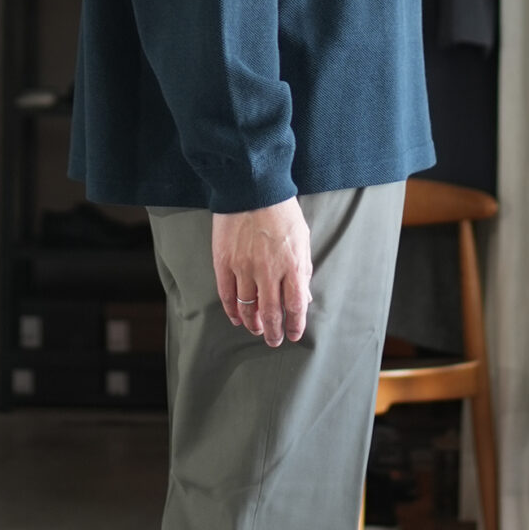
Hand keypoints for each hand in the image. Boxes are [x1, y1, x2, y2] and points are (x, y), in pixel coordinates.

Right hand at [212, 199, 312, 345]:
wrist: (252, 188)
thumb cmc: (281, 211)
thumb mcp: (302, 239)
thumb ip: (303, 269)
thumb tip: (304, 296)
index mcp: (292, 265)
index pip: (296, 306)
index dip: (295, 325)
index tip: (294, 334)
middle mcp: (269, 271)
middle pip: (272, 313)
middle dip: (273, 332)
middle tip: (273, 340)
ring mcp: (244, 268)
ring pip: (248, 307)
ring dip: (252, 323)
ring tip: (256, 329)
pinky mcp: (224, 262)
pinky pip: (227, 294)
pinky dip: (231, 310)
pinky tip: (236, 317)